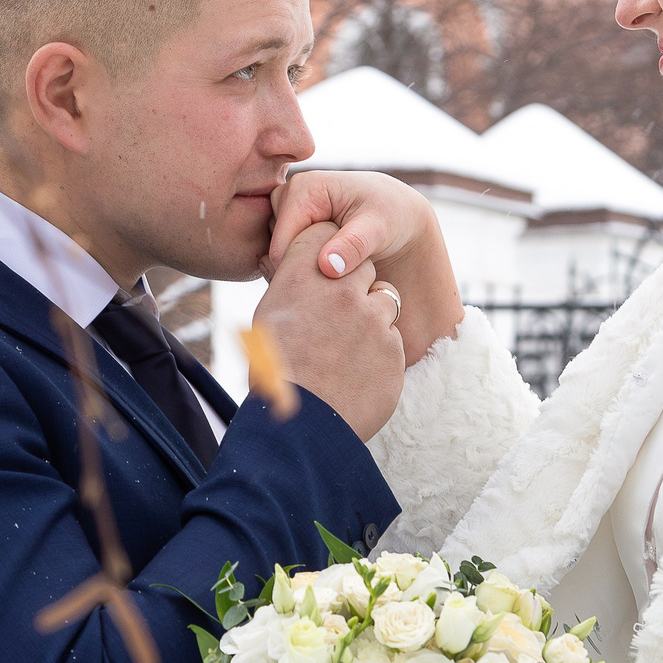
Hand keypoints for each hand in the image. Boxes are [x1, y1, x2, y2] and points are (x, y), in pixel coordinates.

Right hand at [252, 231, 405, 440]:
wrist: (299, 428)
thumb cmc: (273, 372)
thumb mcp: (267, 319)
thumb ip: (288, 286)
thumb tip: (285, 265)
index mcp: (304, 276)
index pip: (324, 234)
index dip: (328, 249)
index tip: (326, 267)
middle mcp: (342, 289)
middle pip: (363, 266)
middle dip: (356, 284)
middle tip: (339, 314)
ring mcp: (373, 318)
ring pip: (387, 299)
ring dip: (374, 317)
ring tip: (349, 347)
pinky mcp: (395, 348)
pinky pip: (394, 339)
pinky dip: (381, 352)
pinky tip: (358, 373)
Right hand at [267, 170, 463, 366]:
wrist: (397, 215)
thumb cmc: (391, 217)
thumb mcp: (379, 229)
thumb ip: (354, 246)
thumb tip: (327, 266)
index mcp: (304, 188)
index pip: (281, 243)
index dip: (300, 273)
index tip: (329, 292)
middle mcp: (287, 195)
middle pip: (273, 248)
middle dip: (297, 271)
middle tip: (332, 286)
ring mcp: (286, 211)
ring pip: (275, 254)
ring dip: (297, 271)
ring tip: (332, 281)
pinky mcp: (288, 225)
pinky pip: (281, 256)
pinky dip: (298, 270)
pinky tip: (325, 278)